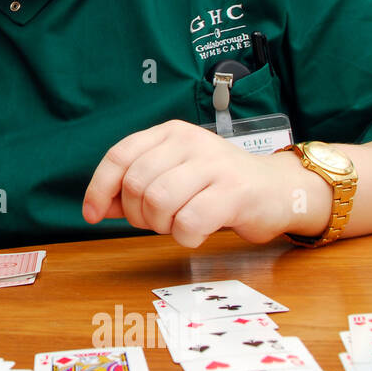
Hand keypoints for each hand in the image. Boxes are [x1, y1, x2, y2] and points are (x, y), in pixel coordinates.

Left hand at [82, 120, 322, 247]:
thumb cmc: (218, 187)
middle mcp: (191, 142)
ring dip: (161, 226)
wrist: (279, 190)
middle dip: (138, 214)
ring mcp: (214, 164)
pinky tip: (196, 233)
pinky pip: (189, 221)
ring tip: (178, 225)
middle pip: (137, 183)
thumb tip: (97, 207)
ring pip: (159, 201)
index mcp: (170, 133)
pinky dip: (185, 237)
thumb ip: (135, 189)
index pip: (120, 155)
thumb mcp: (173, 177)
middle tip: (157, 222)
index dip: (99, 187)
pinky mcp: (235, 191)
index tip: (92, 214)